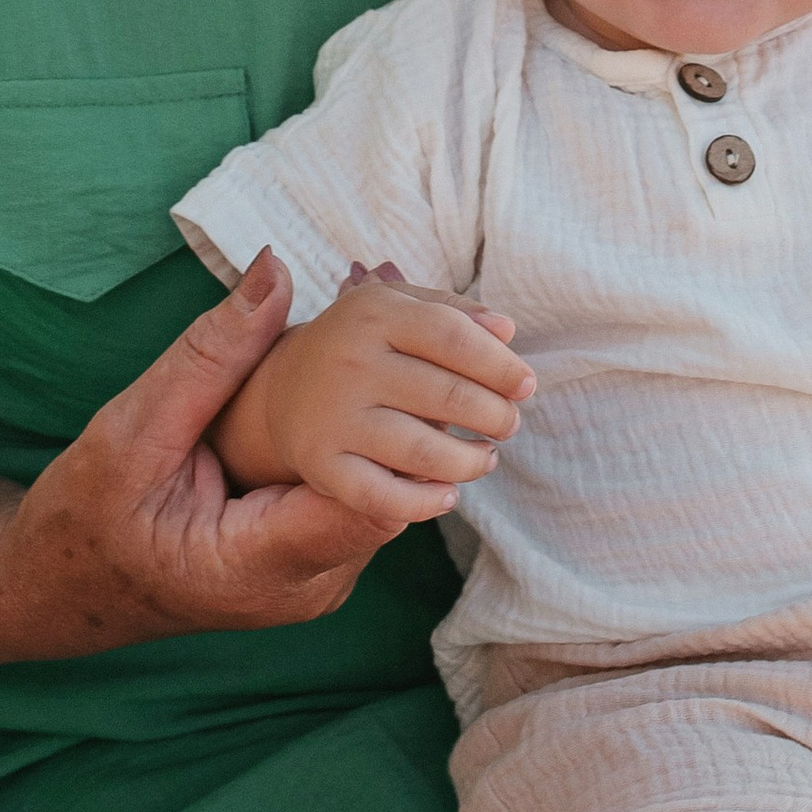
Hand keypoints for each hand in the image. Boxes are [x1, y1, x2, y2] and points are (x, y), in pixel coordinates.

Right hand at [0, 252, 425, 651]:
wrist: (62, 589)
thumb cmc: (84, 518)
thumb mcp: (133, 431)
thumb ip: (210, 357)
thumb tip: (274, 271)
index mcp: (262, 565)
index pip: (373, 498)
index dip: (401, 421)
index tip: (400, 343)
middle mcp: (308, 585)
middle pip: (391, 488)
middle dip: (394, 402)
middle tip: (379, 311)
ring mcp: (317, 579)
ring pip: (384, 489)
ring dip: (379, 417)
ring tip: (364, 333)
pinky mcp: (316, 560)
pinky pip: (357, 493)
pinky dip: (355, 437)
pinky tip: (339, 380)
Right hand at [219, 266, 533, 529]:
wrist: (285, 388)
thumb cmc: (366, 344)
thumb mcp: (399, 308)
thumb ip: (454, 311)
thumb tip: (506, 332)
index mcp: (373, 312)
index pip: (454, 337)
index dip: (501, 365)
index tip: (526, 385)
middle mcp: (349, 362)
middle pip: (446, 397)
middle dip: (496, 416)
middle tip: (508, 424)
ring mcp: (333, 417)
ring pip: (423, 453)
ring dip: (470, 462)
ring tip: (485, 457)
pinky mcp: (322, 465)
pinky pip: (383, 498)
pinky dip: (424, 504)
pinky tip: (448, 495)